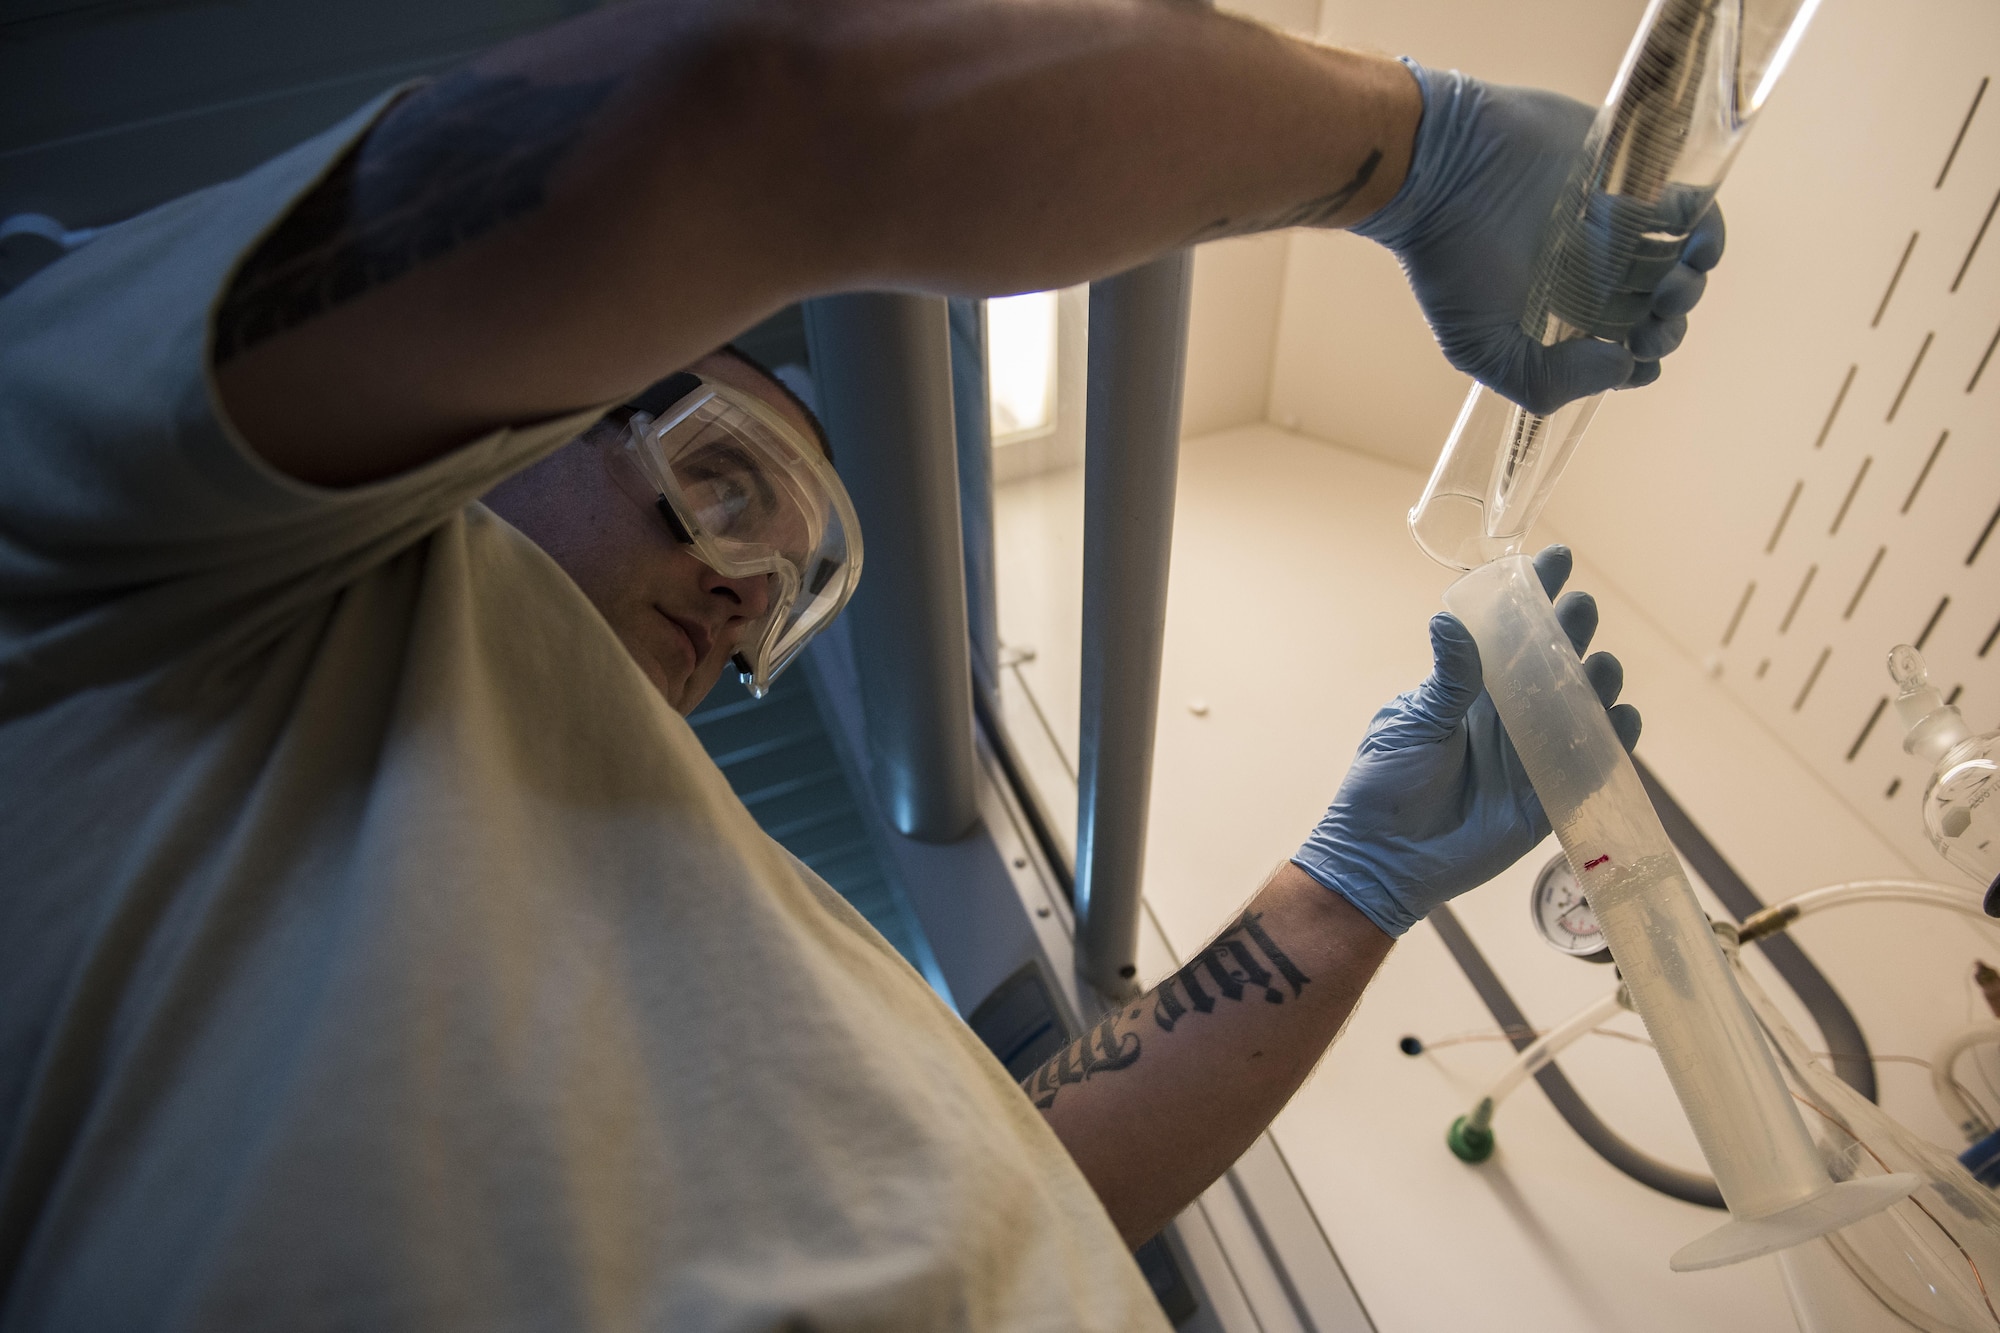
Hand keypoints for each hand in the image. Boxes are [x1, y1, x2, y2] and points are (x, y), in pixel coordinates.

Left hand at [1291, 547, 1640, 938]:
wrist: (1383, 858)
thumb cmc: (1384, 786)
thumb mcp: (1413, 724)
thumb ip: (1445, 680)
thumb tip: (1449, 621)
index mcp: (1472, 689)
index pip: (1509, 632)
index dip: (1535, 594)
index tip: (1556, 558)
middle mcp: (1508, 715)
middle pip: (1554, 662)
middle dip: (1572, 630)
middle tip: (1579, 609)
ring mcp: (1532, 754)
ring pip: (1581, 706)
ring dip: (1597, 681)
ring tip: (1598, 665)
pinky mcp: (1548, 797)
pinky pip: (1593, 764)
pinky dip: (1614, 740)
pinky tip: (1621, 717)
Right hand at [1352, 61, 1725, 415]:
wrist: (1442, 171)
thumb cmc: (1449, 260)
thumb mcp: (1479, 349)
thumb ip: (1544, 381)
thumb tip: (1620, 368)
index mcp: (1557, 307)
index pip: (1620, 344)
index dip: (1639, 361)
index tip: (1635, 362)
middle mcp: (1590, 264)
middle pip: (1654, 308)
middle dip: (1666, 329)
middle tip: (1652, 327)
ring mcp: (1614, 218)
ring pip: (1677, 261)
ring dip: (1690, 286)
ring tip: (1673, 291)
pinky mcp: (1632, 171)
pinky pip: (1690, 206)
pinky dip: (1705, 232)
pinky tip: (1696, 251)